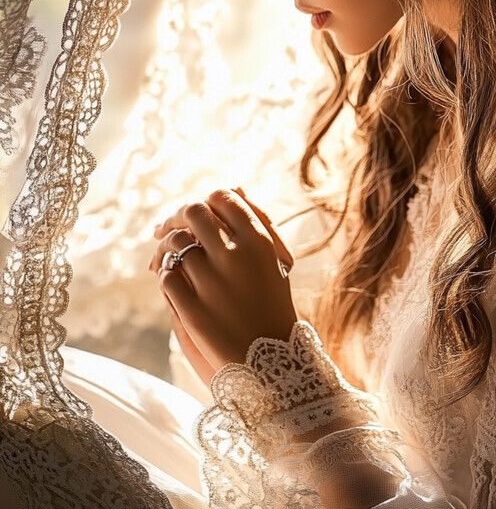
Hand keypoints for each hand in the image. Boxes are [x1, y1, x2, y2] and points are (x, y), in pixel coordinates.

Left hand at [149, 188, 296, 379]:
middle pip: (194, 212)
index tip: (197, 214)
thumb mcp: (274, 262)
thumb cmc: (273, 307)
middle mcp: (237, 255)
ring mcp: (213, 282)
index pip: (223, 197)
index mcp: (260, 241)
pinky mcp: (193, 309)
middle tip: (168, 228)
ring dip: (165, 246)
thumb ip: (254, 224)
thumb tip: (236, 188)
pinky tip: (169, 280)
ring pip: (175, 242)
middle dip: (177, 217)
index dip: (206, 202)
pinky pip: (166, 277)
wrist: (274, 364)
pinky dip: (164, 274)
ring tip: (164, 256)